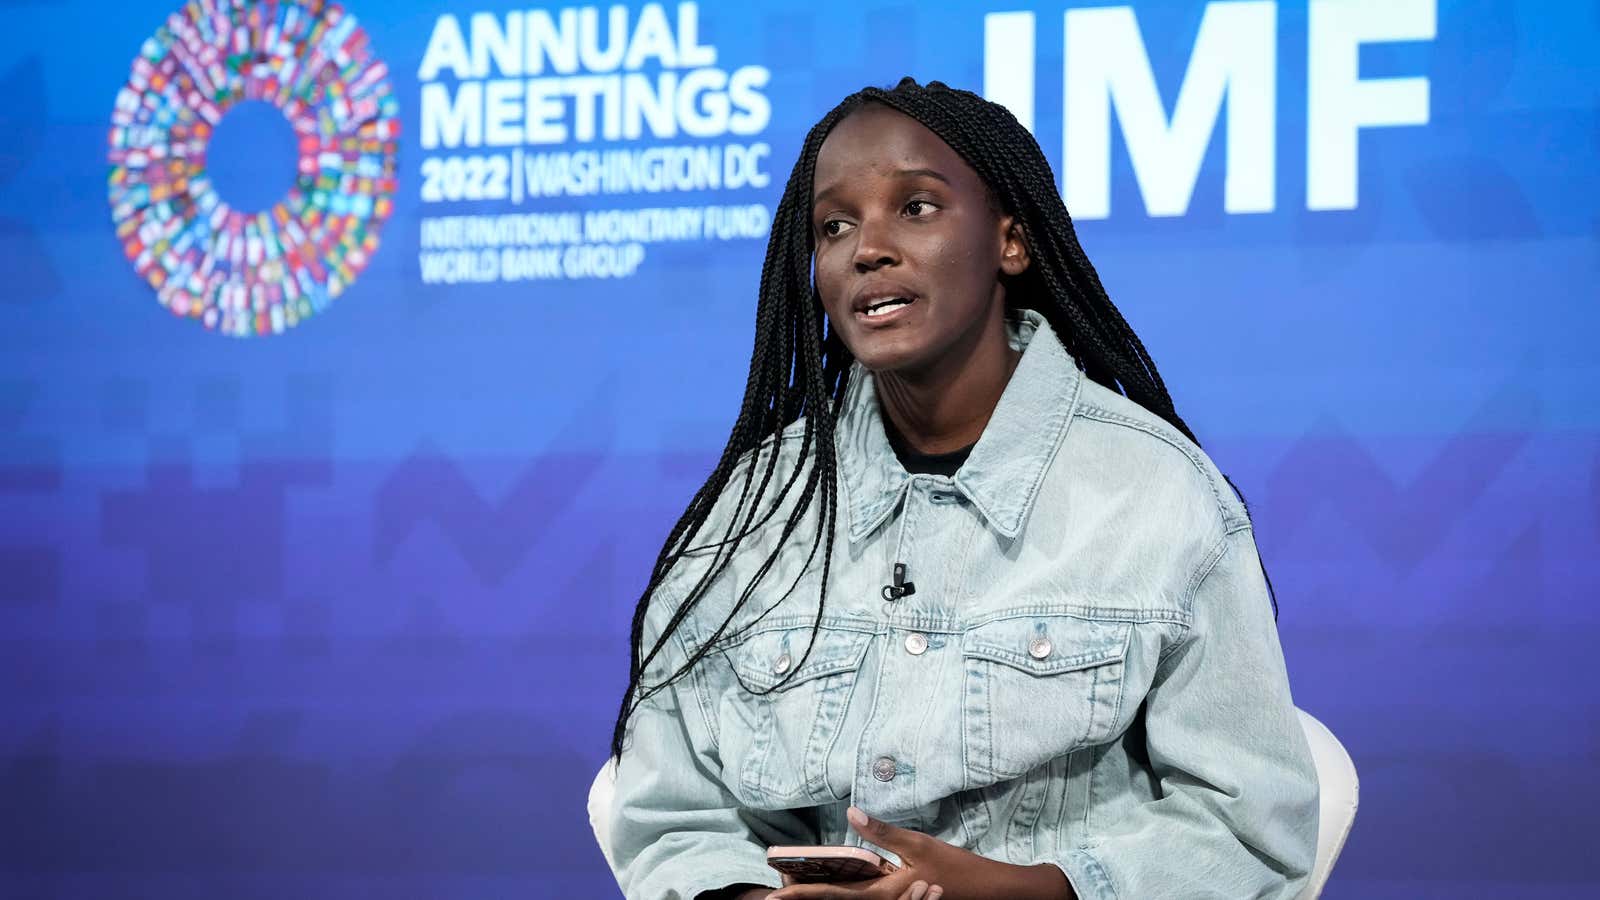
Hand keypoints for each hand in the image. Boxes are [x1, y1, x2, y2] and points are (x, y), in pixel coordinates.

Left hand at [769, 807, 1072, 899]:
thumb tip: (851, 812)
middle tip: (773, 892)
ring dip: (822, 892)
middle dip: (805, 894)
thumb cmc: (957, 869)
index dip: (801, 893)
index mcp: (883, 892)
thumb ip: (883, 832)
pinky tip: (836, 880)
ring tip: (793, 885)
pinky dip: (846, 890)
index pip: (833, 894)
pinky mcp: (901, 899)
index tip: (773, 894)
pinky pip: (866, 897)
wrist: (991, 893)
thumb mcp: (920, 845)